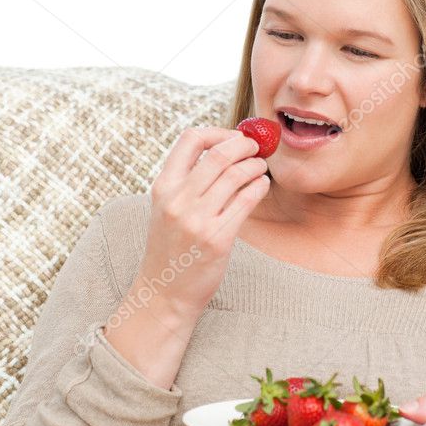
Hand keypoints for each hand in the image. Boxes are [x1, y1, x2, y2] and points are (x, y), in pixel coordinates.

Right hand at [137, 127, 269, 320]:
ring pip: (237, 175)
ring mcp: (197, 220)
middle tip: (256, 147)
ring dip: (256, 166)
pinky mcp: (217, 239)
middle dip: (245, 145)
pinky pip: (247, 200)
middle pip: (220, 154)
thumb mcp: (166, 208)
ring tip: (260, 168)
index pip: (190, 139)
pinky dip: (259, 186)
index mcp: (163, 187)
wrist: (164, 293)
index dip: (217, 132)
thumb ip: (187, 181)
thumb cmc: (171, 247)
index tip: (232, 137)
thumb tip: (225, 150)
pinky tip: (262, 186)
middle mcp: (178, 200)